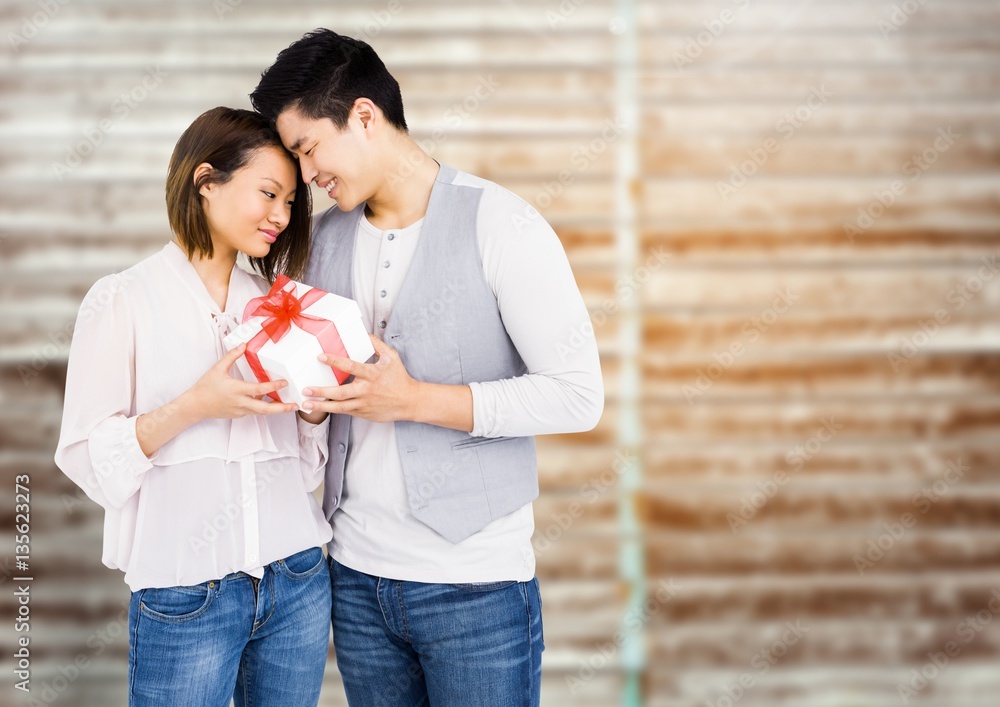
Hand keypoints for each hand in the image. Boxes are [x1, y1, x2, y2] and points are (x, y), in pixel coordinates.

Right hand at [183, 342, 298, 420]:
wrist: (195, 406)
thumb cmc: (205, 387)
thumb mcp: (217, 368)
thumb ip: (231, 356)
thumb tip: (243, 344)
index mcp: (236, 390)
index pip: (259, 389)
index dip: (273, 386)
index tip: (285, 383)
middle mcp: (240, 403)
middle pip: (265, 409)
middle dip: (282, 408)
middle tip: (296, 405)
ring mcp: (240, 411)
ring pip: (262, 412)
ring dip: (276, 409)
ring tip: (290, 405)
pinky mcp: (239, 415)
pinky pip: (255, 411)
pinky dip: (264, 408)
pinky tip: (272, 402)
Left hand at [301, 335, 419, 422]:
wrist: (410, 402)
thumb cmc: (400, 378)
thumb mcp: (392, 357)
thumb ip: (377, 345)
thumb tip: (365, 334)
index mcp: (372, 374)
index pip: (350, 366)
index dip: (335, 361)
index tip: (321, 357)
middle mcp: (366, 390)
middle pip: (340, 392)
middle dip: (322, 391)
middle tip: (306, 389)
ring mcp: (364, 404)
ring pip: (340, 407)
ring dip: (322, 406)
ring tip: (305, 404)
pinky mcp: (363, 413)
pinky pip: (345, 411)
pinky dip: (332, 410)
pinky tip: (320, 407)